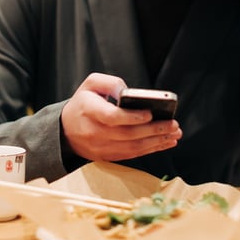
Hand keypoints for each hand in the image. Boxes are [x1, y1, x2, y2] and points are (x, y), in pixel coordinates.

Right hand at [61, 73, 181, 161]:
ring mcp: (101, 147)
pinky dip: (150, 149)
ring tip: (174, 134)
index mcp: (89, 110)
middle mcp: (94, 131)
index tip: (150, 112)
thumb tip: (127, 93)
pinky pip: (132, 154)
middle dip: (153, 130)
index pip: (112, 117)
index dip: (132, 117)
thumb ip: (110, 83)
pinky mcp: (108, 156)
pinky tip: (164, 142)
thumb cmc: (83, 104)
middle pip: (127, 134)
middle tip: (173, 124)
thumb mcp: (90, 84)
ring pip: (132, 147)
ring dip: (157, 142)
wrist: (66, 131)